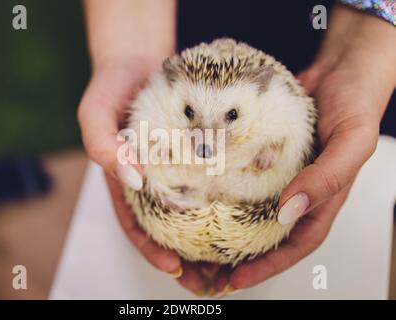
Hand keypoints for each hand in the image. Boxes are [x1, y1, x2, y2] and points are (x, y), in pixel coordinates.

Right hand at [78, 62, 218, 294]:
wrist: (137, 60)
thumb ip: (101, 144)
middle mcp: (154, 181)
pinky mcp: (199, 152)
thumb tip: (130, 177)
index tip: (175, 268)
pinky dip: (227, 199)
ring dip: (211, 240)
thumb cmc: (111, 87)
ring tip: (234, 261)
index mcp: (127, 183)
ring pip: (196, 212)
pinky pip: (213, 180)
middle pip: (170, 229)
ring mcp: (177, 169)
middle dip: (188, 259)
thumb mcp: (95, 113)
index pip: (137, 226)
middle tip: (211, 280)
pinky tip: (247, 211)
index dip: (152, 252)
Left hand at [210, 5, 395, 293]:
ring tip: (193, 238)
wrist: (340, 69)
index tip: (236, 280)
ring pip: (247, 207)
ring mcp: (276, 174)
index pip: (294, 244)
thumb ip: (327, 177)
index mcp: (320, 199)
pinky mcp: (260, 154)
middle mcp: (294, 191)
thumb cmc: (355, 105)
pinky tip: (197, 191)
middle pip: (265, 233)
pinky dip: (220, 187)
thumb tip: (290, 210)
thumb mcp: (351, 142)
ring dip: (223, 225)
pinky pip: (239, 175)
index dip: (267, 266)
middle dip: (238, 255)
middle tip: (206, 267)